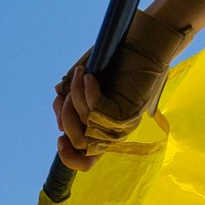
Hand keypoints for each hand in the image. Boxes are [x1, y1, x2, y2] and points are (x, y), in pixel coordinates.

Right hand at [53, 10, 192, 171]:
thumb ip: (70, 105)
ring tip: (82, 73)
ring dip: (76, 95)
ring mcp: (122, 124)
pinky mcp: (128, 113)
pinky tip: (90, 77)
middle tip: (69, 90)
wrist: (144, 43)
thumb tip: (60, 126)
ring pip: (85, 124)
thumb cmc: (114, 62)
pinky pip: (97, 110)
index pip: (85, 161)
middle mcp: (113, 132)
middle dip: (66, 114)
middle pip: (79, 142)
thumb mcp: (82, 87)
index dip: (68, 157)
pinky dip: (88, 92)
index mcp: (102, 130)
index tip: (59, 139)